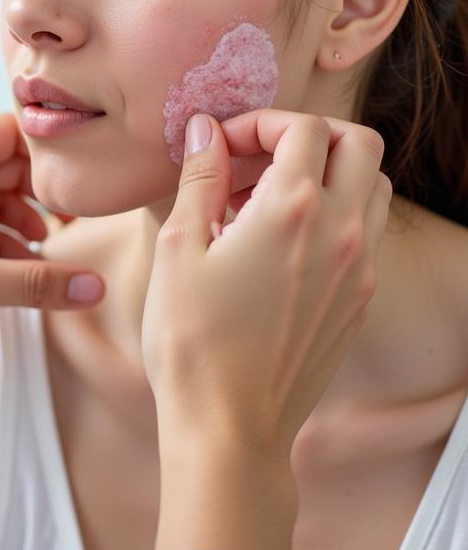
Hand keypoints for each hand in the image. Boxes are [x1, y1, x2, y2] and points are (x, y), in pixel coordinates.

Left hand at [0, 113, 104, 370]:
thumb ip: (35, 282)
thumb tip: (94, 287)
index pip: (9, 134)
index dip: (45, 158)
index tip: (77, 189)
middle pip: (6, 170)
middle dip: (39, 199)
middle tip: (72, 228)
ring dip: (22, 230)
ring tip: (47, 259)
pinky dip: (2, 252)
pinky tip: (22, 278)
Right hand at [142, 109, 390, 549]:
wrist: (229, 426)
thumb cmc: (192, 341)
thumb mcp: (178, 248)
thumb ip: (198, 178)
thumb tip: (204, 131)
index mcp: (293, 210)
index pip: (304, 127)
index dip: (259, 123)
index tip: (221, 146)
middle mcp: (342, 232)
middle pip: (359, 143)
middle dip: (308, 135)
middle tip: (254, 159)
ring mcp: (360, 269)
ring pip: (372, 186)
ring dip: (326, 173)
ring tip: (264, 200)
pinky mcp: (359, 301)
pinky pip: (364, 232)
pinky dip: (332, 215)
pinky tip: (277, 244)